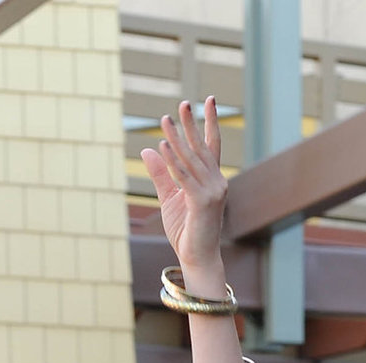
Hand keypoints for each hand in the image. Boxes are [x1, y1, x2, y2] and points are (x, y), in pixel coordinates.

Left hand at [143, 98, 227, 272]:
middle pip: (201, 147)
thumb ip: (161, 173)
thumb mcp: (170, 197)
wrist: (198, 258)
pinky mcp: (203, 203)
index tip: (208, 100)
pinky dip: (172, 162)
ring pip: (191, 159)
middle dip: (191, 124)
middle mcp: (217, 182)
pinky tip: (163, 146)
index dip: (209, 122)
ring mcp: (212, 192)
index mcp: (212, 179)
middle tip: (183, 103)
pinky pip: (184, 178)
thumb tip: (149, 149)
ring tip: (165, 120)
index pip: (211, 145)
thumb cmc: (186, 231)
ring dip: (176, 138)